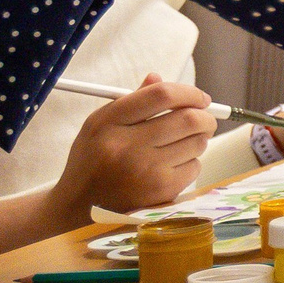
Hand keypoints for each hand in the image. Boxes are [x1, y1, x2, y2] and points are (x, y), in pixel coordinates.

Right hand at [52, 74, 213, 213]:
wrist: (78, 205)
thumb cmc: (93, 159)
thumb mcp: (100, 124)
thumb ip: (131, 101)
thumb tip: (158, 77)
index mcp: (109, 123)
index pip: (161, 95)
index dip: (189, 92)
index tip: (200, 98)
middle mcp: (127, 147)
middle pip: (188, 118)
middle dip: (205, 116)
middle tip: (205, 118)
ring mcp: (145, 171)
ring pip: (197, 143)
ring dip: (198, 139)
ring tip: (183, 143)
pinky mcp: (160, 191)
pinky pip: (195, 167)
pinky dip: (191, 162)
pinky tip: (172, 166)